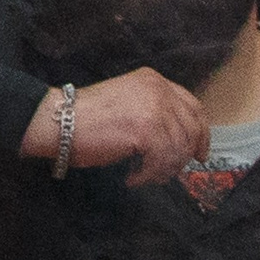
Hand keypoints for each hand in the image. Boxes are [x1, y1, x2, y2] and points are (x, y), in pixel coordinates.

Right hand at [18, 69, 208, 186]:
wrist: (58, 121)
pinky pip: (161, 162)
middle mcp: (159, 91)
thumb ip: (155, 112)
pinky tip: (132, 178)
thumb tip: (182, 142)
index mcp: (155, 81)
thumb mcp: (129, 104)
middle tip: (171, 172)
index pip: (194, 107)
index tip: (200, 153)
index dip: (201, 133)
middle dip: (185, 156)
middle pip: (192, 129)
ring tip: (144, 176)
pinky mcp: (146, 131)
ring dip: (162, 170)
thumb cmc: (87, 118)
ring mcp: (155, 109)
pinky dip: (149, 175)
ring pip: (178, 149)